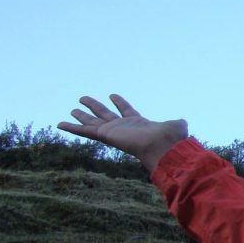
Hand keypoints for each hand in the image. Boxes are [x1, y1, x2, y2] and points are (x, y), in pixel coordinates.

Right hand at [58, 94, 187, 173]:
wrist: (162, 147)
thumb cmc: (171, 138)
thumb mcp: (176, 125)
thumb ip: (178, 122)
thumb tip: (183, 123)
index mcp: (138, 124)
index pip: (126, 111)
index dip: (120, 103)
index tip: (112, 95)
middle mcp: (124, 128)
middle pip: (105, 115)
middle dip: (95, 108)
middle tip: (83, 100)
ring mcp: (114, 132)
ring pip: (93, 122)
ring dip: (82, 115)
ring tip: (72, 109)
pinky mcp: (106, 135)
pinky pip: (86, 131)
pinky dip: (72, 128)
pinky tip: (60, 124)